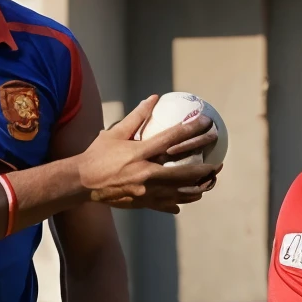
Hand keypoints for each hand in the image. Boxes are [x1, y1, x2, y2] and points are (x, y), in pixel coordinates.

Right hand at [76, 95, 218, 213]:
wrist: (82, 183)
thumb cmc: (97, 155)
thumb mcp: (114, 132)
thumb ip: (136, 116)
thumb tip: (153, 98)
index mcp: (139, 153)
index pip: (173, 139)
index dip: (193, 129)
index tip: (208, 123)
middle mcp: (145, 173)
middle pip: (183, 172)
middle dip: (205, 168)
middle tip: (219, 162)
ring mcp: (145, 192)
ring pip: (179, 192)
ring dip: (198, 188)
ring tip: (210, 182)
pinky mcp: (142, 203)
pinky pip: (167, 204)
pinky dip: (181, 201)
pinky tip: (191, 197)